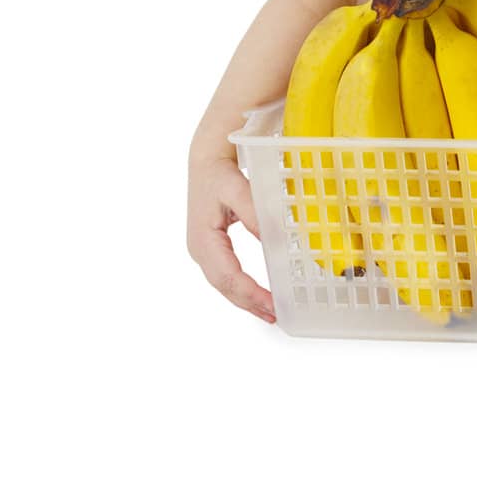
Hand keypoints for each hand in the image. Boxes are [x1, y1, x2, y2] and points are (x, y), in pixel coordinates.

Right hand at [187, 150, 274, 322]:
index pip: (228, 276)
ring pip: (224, 284)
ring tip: (269, 311)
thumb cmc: (220, 174)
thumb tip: (274, 237)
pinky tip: (258, 294)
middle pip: (225, 286)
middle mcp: (200, 250)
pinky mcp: (212, 249)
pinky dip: (242, 287)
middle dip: (249, 302)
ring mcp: (204, 251)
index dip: (250, 293)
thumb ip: (255, 212)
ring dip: (246, 299)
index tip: (272, 303)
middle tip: (275, 314)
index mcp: (204, 240)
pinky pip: (226, 274)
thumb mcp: (238, 189)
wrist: (206, 162)